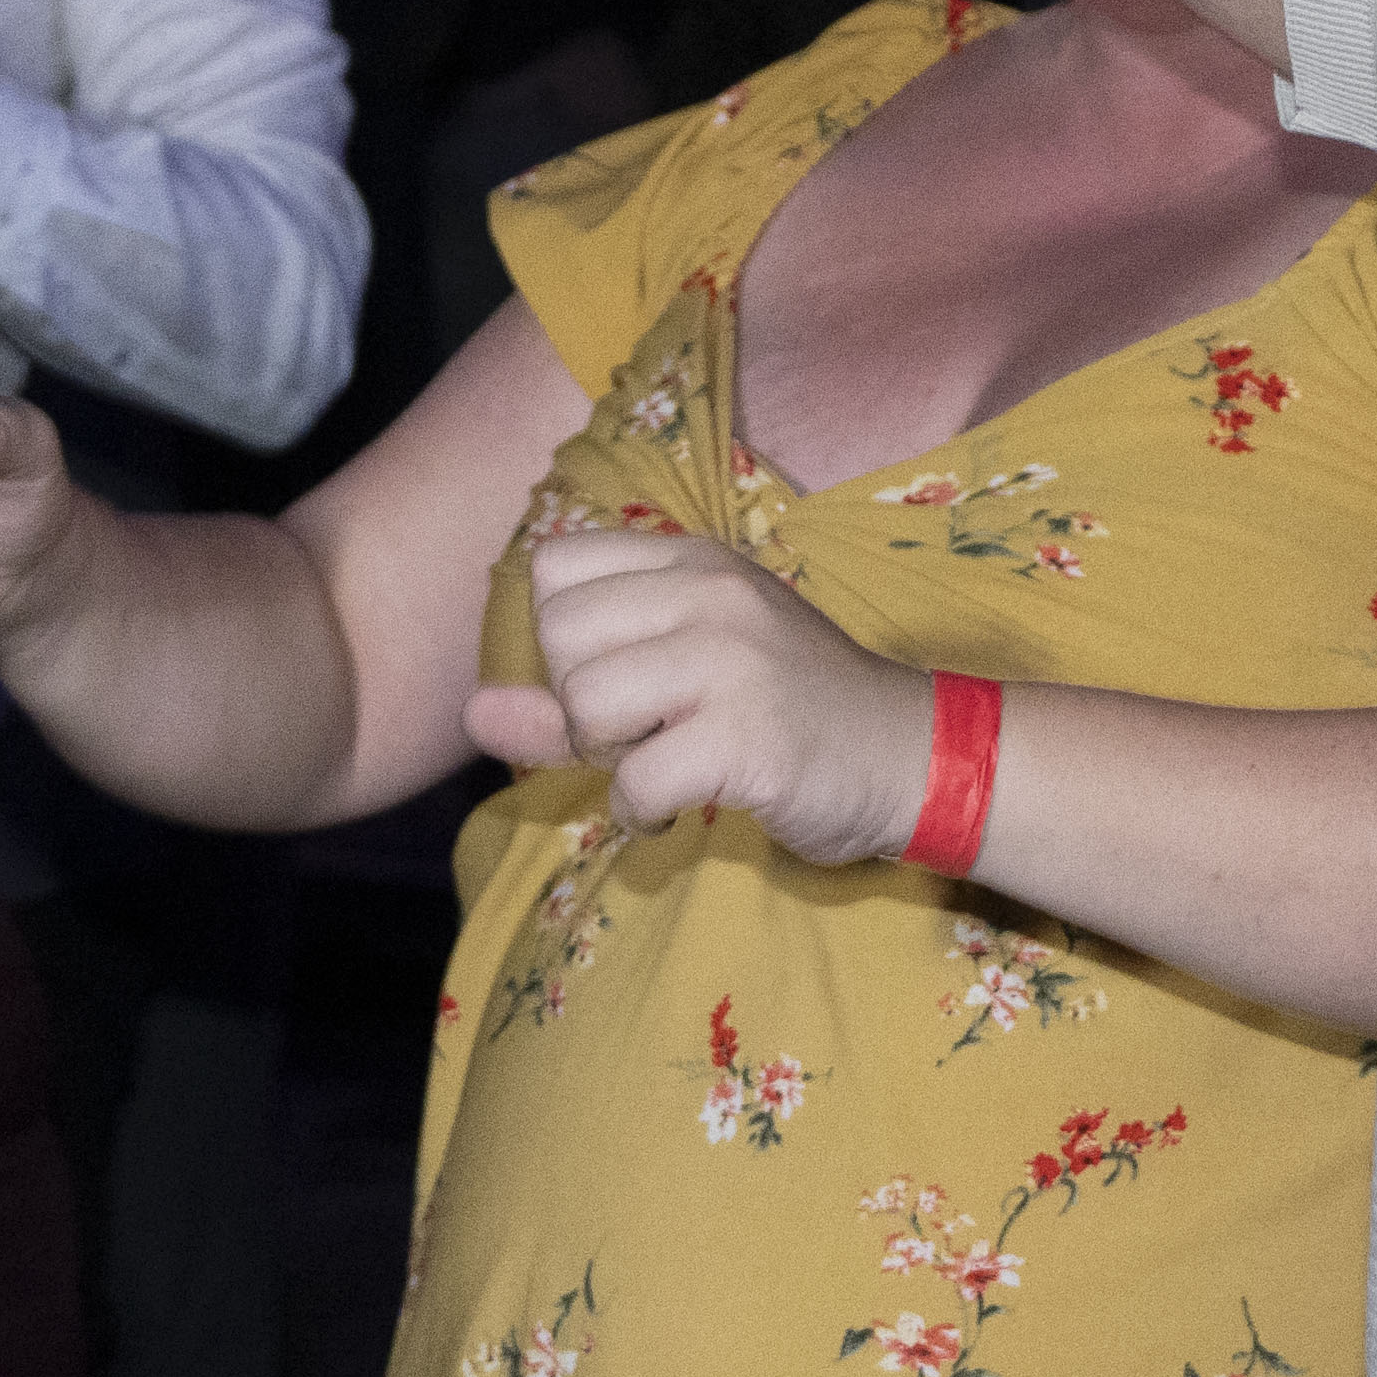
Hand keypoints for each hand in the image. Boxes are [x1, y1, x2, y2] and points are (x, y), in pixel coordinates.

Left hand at [467, 518, 929, 855]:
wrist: (907, 755)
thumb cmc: (787, 712)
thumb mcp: (683, 678)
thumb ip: (570, 696)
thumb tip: (469, 711)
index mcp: (693, 563)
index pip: (555, 568)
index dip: (566, 640)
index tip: (621, 677)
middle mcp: (711, 593)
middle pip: (558, 637)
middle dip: (583, 703)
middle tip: (650, 729)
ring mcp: (732, 659)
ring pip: (587, 704)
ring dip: (613, 760)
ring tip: (670, 763)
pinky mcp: (747, 736)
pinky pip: (633, 781)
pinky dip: (644, 814)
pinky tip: (687, 804)